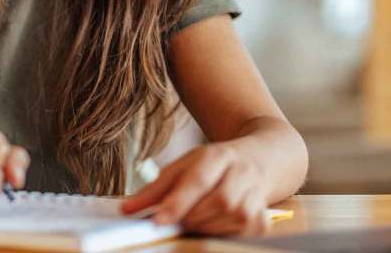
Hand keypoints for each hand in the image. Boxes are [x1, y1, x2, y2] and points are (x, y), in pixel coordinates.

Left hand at [120, 142, 271, 236]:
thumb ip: (155, 189)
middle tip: (173, 221)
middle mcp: (241, 174)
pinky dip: (221, 234)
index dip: (177, 203)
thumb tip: (127, 210)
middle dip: (190, 217)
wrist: (258, 160)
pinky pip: (240, 234)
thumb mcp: (182, 167)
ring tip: (193, 220)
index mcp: (218, 156)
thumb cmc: (212, 166)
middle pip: (215, 203)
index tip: (157, 221)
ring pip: (227, 221)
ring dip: (204, 227)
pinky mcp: (262, 219)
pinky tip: (213, 224)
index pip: (196, 181)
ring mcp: (256, 196)